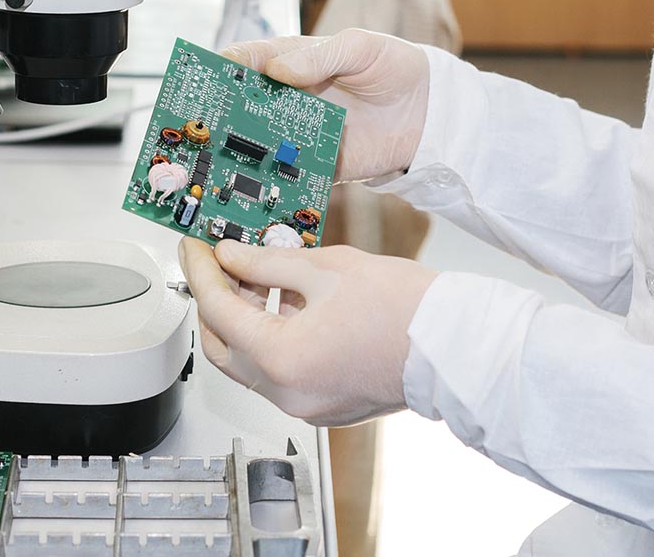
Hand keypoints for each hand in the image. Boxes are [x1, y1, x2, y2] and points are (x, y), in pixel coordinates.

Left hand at [179, 237, 436, 426]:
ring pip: (250, 363)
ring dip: (244, 320)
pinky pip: (279, 373)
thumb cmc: (407, 311)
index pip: (217, 310)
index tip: (195, 247)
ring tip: (256, 276)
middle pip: (222, 347)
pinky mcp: (324, 406)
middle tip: (215, 263)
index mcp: (280, 360)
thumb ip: (268, 262)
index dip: (201, 271)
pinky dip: (272, 339)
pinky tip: (286, 304)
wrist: (458, 347)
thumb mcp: (326, 268)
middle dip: (213, 301)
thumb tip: (232, 256)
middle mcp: (287, 393)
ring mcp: (305, 405)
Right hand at [222, 29, 429, 182]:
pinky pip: (287, 175)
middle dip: (220, 116)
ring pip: (257, 143)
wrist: (428, 114)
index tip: (206, 78)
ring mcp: (298, 133)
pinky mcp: (315, 164)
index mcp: (292, 62)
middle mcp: (287, 99)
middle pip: (242, 107)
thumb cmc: (394, 67)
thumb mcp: (360, 47)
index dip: (223, 68)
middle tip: (200, 125)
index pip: (247, 61)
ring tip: (215, 160)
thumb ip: (320, 56)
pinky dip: (270, 182)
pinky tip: (253, 187)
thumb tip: (277, 70)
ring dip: (236, 153)